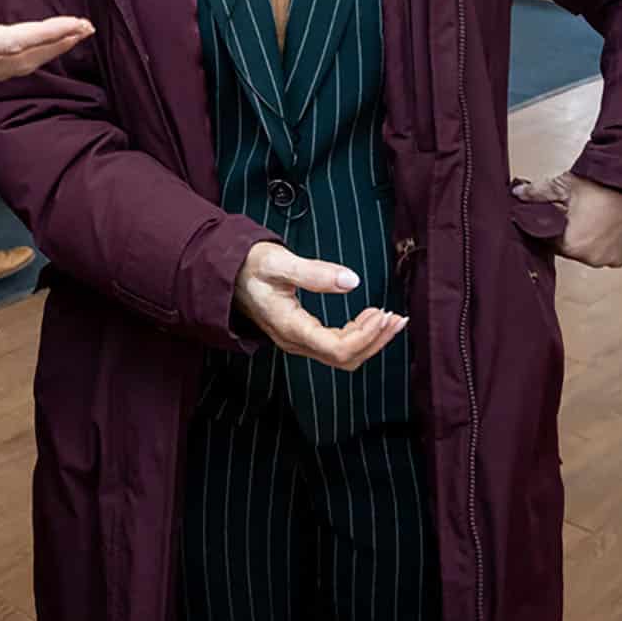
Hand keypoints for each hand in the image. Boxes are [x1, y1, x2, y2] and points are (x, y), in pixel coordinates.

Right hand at [0, 0, 90, 154]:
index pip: (13, 40)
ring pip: (13, 67)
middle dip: (58, 44)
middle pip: (23, 58)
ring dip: (43, 53)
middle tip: (87, 29)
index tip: (78, 24)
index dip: (48, 33)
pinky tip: (21, 58)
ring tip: (66, 39)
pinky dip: (20, 62)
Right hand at [231, 242, 406, 371]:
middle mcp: (295, 342)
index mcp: (290, 328)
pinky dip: (359, 336)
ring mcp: (298, 341)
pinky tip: (370, 319)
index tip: (383, 312)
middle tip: (397, 318)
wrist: (224, 274)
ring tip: (390, 319)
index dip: (366, 336)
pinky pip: (336, 347)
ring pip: (343, 356)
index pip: (338, 348)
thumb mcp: (278, 262)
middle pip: (346, 358)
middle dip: (376, 341)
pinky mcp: (302, 336)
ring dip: (371, 341)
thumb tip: (351, 281)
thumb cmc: (248, 266)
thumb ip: (314, 273)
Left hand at [512, 171, 621, 267]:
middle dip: (569, 231)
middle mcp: (592, 259)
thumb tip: (518, 193)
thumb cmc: (606, 186)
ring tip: (594, 215)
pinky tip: (608, 222)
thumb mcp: (564, 185)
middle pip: (570, 247)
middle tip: (575, 210)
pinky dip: (607, 240)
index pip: (549, 240)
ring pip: (591, 249)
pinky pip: (610, 250)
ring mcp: (613, 259)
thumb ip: (537, 193)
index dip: (549, 226)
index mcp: (572, 246)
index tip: (554, 214)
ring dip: (589, 237)